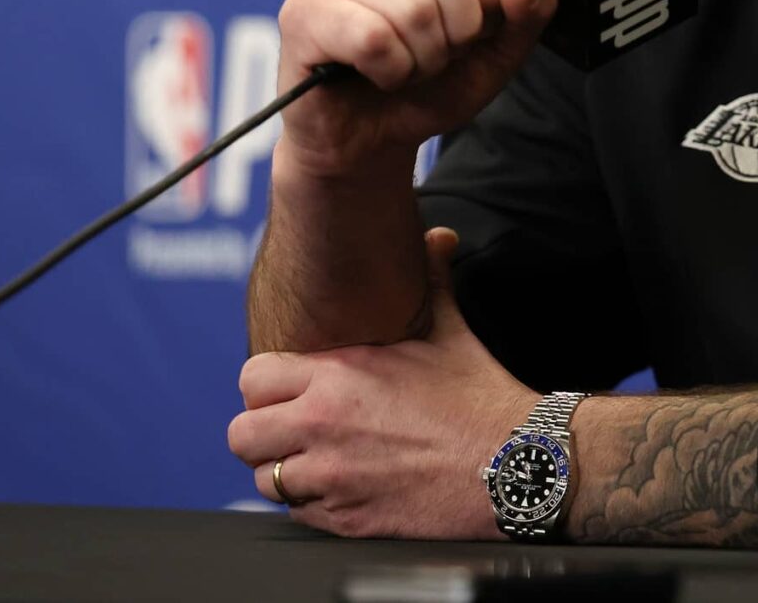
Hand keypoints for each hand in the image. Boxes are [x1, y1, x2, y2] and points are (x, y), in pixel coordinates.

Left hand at [228, 228, 533, 538]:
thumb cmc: (482, 397)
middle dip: (264, 432)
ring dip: (287, 472)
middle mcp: (323, 426)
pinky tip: (347, 487)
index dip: (266, 385)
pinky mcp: (346, 519)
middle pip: (242, 434)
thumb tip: (437, 238)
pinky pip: (299, 516)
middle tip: (294, 430)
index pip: (253, 378)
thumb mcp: (450, 330)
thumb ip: (431, 279)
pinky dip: (314, 504)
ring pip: (265, 480)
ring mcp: (332, 478)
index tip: (288, 392)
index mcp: (339, 376)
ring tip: (321, 461)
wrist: (515, 463)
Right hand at [276, 0, 556, 177]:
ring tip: (405, 65)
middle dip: (457, 32)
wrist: (372, 138)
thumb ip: (526, 12)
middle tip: (437, 53)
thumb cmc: (429, 83)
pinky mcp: (303, 10)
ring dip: (423, 58)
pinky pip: (372, 38)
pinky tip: (376, 74)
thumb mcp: (498, 51)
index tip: (473, 26)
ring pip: (411, 7)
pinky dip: (391, 72)